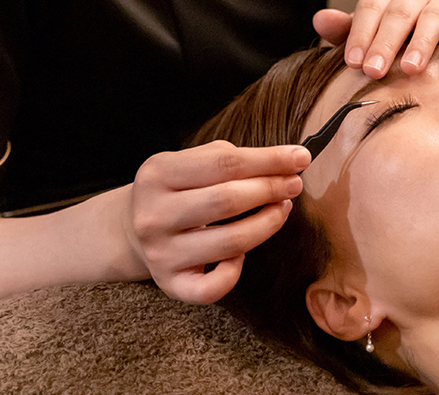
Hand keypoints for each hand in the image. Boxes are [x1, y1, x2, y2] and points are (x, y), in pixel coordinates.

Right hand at [122, 140, 310, 303]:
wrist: (131, 228)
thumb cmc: (178, 187)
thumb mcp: (191, 160)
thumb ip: (231, 158)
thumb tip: (285, 162)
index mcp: (158, 174)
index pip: (225, 164)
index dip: (269, 160)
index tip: (301, 157)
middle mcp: (154, 215)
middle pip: (228, 201)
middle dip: (271, 190)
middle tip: (294, 184)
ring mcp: (160, 253)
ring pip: (229, 244)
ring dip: (267, 224)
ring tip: (282, 208)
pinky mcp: (170, 284)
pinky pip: (213, 288)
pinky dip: (236, 271)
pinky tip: (244, 251)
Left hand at [313, 0, 438, 77]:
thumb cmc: (400, 39)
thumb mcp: (370, 35)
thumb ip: (345, 31)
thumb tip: (318, 19)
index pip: (368, 9)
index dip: (359, 35)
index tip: (352, 63)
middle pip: (396, 15)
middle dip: (383, 44)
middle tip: (372, 72)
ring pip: (430, 17)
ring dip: (420, 43)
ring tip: (410, 68)